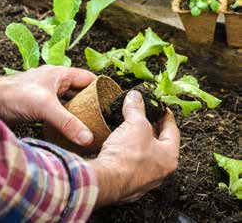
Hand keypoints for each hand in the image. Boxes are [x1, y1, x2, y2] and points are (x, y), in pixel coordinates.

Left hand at [0, 65, 95, 144]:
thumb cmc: (14, 95)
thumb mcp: (45, 107)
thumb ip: (67, 122)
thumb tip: (88, 138)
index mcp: (61, 74)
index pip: (89, 79)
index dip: (101, 88)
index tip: (111, 103)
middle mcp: (57, 82)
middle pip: (81, 92)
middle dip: (92, 103)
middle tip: (103, 118)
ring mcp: (49, 94)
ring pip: (71, 102)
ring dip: (80, 111)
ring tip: (92, 124)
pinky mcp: (42, 105)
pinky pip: (61, 110)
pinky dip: (68, 118)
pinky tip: (73, 128)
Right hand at [89, 91, 179, 206]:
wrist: (106, 180)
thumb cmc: (128, 156)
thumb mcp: (135, 124)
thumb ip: (136, 108)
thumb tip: (135, 96)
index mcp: (169, 157)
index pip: (172, 131)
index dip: (165, 115)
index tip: (160, 107)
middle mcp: (160, 171)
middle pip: (158, 143)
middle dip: (150, 127)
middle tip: (144, 115)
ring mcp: (144, 179)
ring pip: (144, 154)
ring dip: (138, 140)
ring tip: (130, 127)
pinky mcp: (128, 182)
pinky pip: (131, 163)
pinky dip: (127, 152)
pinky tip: (119, 144)